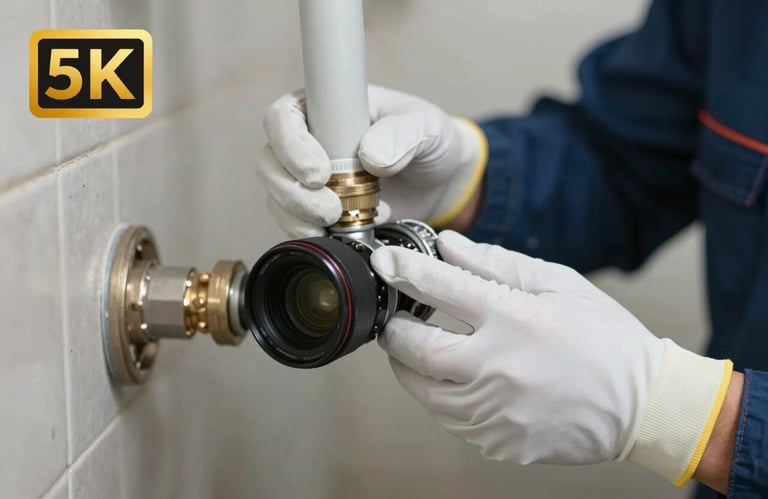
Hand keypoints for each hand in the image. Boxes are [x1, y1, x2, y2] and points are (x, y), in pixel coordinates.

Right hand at [256, 86, 486, 237]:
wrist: (440, 181)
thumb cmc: (428, 139)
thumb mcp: (425, 126)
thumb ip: (402, 134)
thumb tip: (371, 155)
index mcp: (325, 108)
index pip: (283, 117)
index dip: (291, 145)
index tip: (321, 173)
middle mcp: (308, 141)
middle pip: (270, 163)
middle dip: (293, 191)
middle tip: (332, 209)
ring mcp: (308, 178)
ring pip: (276, 196)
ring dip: (298, 216)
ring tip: (336, 223)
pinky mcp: (317, 210)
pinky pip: (294, 223)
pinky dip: (309, 234)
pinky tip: (339, 237)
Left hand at [371, 231, 732, 484]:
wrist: (645, 405)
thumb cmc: (605, 338)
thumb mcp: (557, 284)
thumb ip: (496, 263)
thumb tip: (448, 246)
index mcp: (514, 319)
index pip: (439, 286)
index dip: (403, 270)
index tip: (384, 263)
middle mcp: (499, 367)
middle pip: (415, 349)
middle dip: (394, 331)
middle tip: (394, 321)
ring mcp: (498, 411)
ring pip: (424, 393)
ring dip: (411, 369)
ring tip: (418, 352)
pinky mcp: (502, 443)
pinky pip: (453, 421)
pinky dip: (444, 398)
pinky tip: (457, 383)